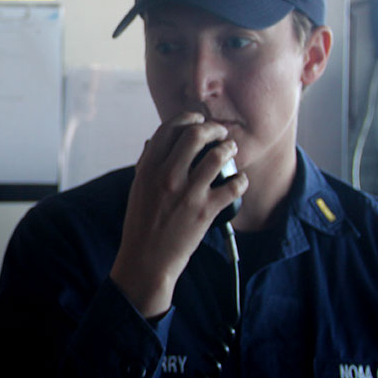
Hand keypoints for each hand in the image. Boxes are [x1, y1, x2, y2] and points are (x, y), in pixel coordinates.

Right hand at [109, 112, 247, 317]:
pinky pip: (233, 185)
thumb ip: (145, 164)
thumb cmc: (141, 225)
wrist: (146, 260)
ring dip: (229, 148)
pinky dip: (241, 179)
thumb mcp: (137, 189)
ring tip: (232, 149)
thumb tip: (152, 141)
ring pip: (217, 156)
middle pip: (195, 134)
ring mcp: (187, 193)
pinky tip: (240, 179)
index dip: (187, 117)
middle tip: (221, 133)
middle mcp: (166, 176)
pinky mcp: (205, 211)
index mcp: (147, 169)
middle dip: (213, 128)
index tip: (198, 119)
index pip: (168, 128)